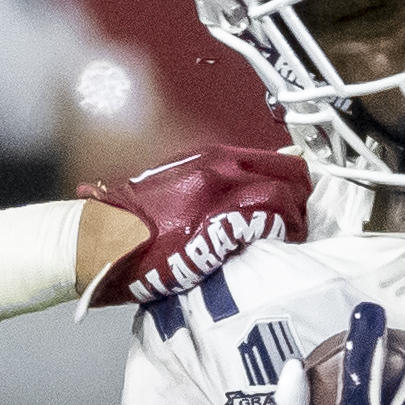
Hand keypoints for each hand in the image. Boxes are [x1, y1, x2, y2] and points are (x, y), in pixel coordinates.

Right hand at [76, 146, 308, 307]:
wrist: (103, 239)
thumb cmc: (129, 220)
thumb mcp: (173, 187)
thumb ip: (207, 189)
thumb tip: (233, 199)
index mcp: (210, 159)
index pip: (272, 161)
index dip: (290, 181)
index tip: (295, 197)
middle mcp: (221, 170)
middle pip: (287, 176)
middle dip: (300, 198)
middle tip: (301, 219)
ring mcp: (223, 196)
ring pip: (283, 197)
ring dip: (294, 219)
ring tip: (292, 236)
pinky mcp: (220, 225)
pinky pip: (268, 224)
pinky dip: (280, 234)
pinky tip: (279, 246)